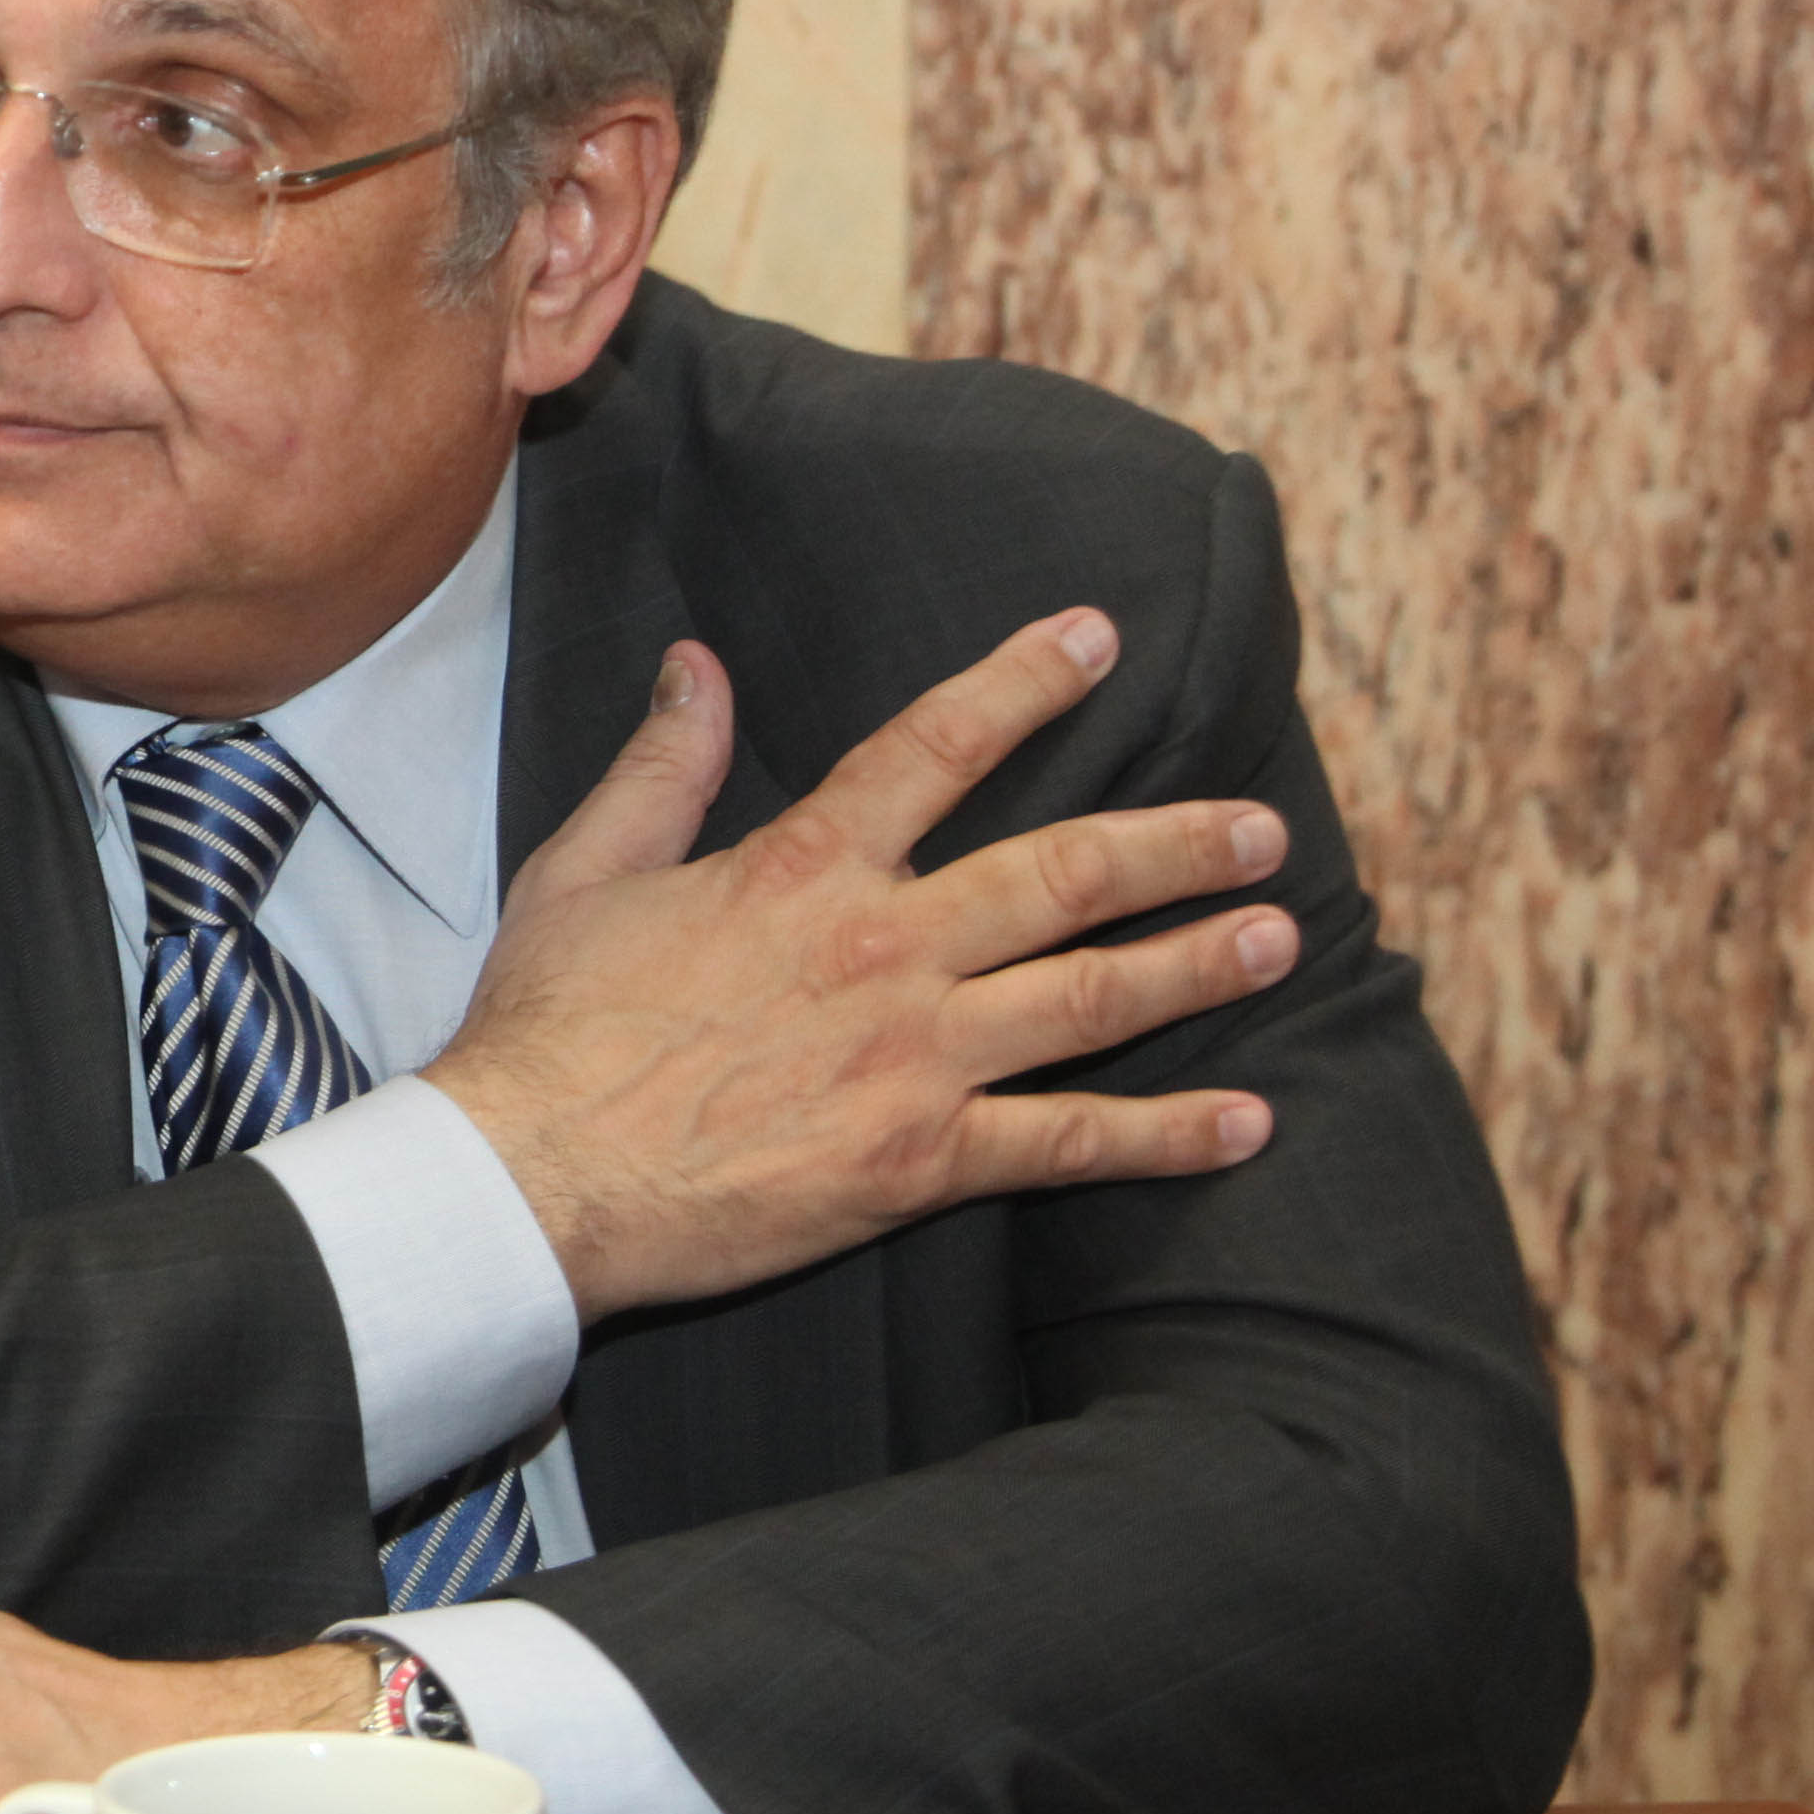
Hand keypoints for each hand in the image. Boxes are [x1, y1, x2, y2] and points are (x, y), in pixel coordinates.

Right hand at [430, 610, 1291, 1323]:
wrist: (535, 1175)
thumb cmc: (548, 1028)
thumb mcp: (582, 870)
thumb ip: (661, 766)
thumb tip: (696, 663)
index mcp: (801, 868)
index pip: (935, 746)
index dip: (1023, 683)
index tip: (1099, 639)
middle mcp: (882, 948)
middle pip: (1064, 873)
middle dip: (1176, 844)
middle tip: (1260, 828)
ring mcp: (914, 1059)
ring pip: (1093, 997)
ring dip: (1197, 964)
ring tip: (1277, 936)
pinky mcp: (921, 1163)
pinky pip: (1070, 1144)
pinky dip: (1166, 1137)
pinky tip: (1247, 1125)